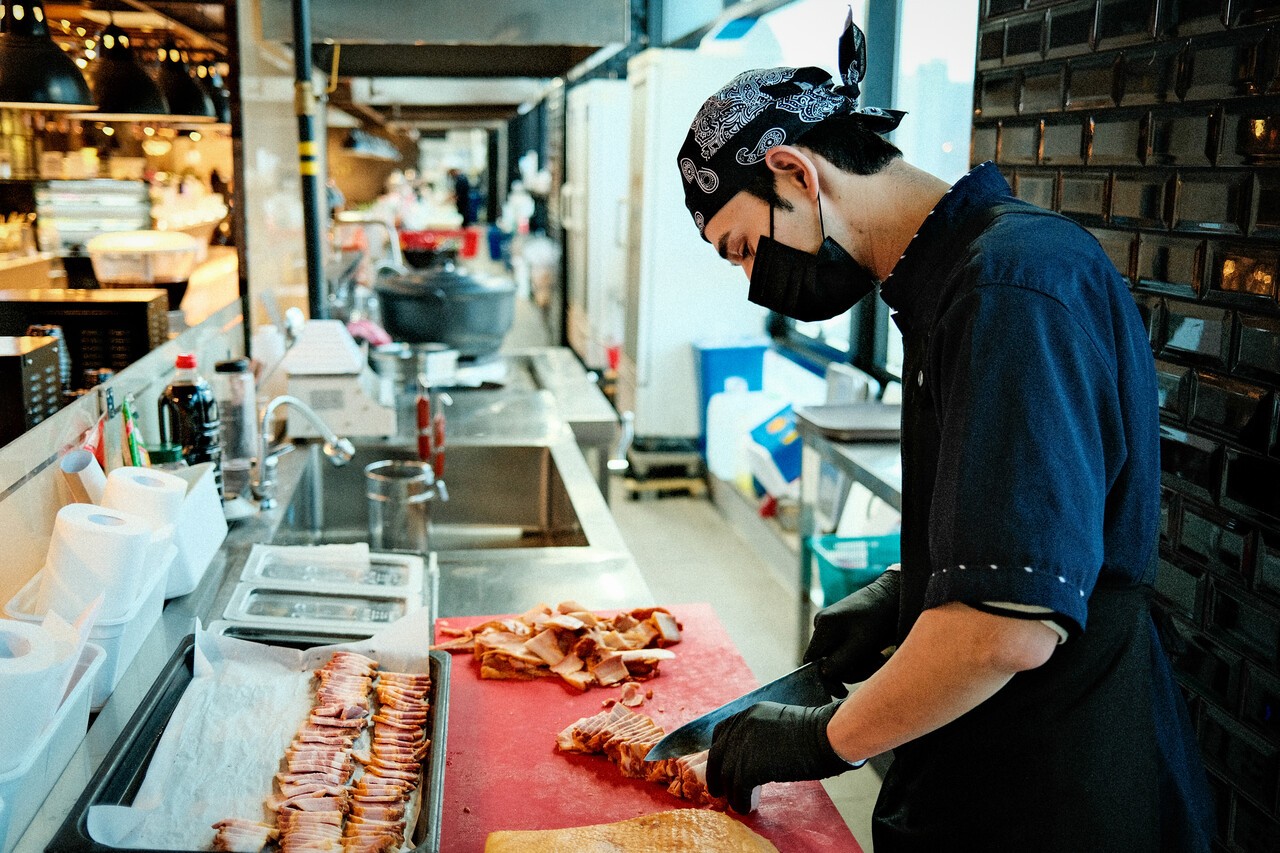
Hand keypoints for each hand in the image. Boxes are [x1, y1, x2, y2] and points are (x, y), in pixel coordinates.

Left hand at [706, 700, 854, 813]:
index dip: (720, 753)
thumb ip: (761, 736)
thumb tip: (752, 760)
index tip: (721, 768)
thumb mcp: (779, 725)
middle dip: (716, 776)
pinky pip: (739, 788)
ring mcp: (745, 744)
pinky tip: (748, 807)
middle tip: (719, 792)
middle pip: (717, 755)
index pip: (721, 732)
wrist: (827, 736)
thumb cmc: (816, 733)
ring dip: (732, 794)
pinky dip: (741, 801)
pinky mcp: (751, 765)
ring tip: (739, 804)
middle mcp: (742, 725)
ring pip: (727, 775)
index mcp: (749, 713)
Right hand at [804, 568, 900, 695]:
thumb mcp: (860, 645)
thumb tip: (824, 676)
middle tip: (873, 664)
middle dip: (850, 669)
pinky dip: (861, 657)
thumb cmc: (879, 619)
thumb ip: (839, 663)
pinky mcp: (843, 627)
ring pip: (838, 658)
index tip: (841, 690)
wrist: (896, 596)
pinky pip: (846, 650)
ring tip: (878, 656)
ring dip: (859, 664)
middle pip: (826, 661)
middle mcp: (822, 625)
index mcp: (822, 626)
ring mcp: (832, 625)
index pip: (811, 660)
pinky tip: (876, 652)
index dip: (824, 677)